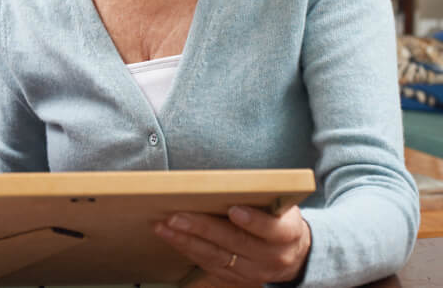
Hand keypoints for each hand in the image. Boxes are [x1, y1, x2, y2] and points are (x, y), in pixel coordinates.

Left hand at [153, 205, 310, 284]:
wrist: (294, 254)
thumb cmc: (279, 218)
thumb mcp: (281, 206)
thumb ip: (260, 196)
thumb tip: (226, 179)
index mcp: (287, 233)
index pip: (271, 228)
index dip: (253, 221)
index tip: (234, 210)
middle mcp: (272, 257)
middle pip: (235, 242)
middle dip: (203, 229)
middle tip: (176, 217)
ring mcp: (253, 272)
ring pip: (216, 257)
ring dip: (186, 241)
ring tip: (164, 227)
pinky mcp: (236, 280)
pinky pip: (208, 267)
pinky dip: (187, 251)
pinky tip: (171, 238)